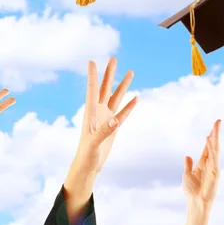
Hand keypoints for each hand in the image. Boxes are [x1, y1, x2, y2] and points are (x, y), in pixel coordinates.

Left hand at [70, 58, 137, 175]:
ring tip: (130, 72)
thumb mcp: (94, 142)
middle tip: (113, 58)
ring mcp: (107, 118)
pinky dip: (129, 105)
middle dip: (109, 73)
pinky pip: (123, 113)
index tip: (92, 61)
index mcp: (91, 112)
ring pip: (116, 97)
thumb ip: (104, 131)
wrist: (89, 166)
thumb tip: (115, 121)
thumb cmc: (87, 154)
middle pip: (105, 88)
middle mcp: (98, 112)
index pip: (92, 89)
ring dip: (122, 85)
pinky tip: (136, 97)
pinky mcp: (114, 127)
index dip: (92, 76)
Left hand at [183, 120, 220, 207]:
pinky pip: (213, 158)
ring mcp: (213, 168)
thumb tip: (187, 155)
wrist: (195, 203)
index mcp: (203, 163)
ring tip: (214, 127)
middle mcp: (210, 164)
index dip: (210, 137)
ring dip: (215, 138)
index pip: (208, 147)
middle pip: (213, 145)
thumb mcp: (187, 174)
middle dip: (216, 133)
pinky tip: (209, 140)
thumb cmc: (191, 191)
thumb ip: (188, 165)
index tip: (213, 127)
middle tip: (218, 121)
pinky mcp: (214, 174)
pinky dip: (211, 149)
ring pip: (215, 150)